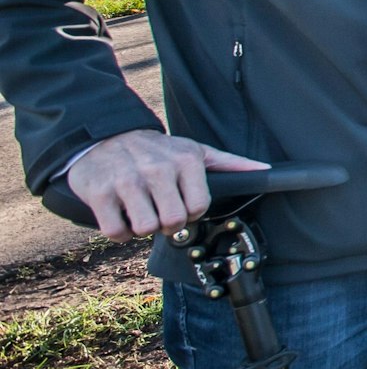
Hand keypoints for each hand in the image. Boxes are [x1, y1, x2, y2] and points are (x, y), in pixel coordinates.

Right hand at [67, 129, 268, 240]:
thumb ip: (230, 164)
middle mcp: (157, 169)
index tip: (180, 204)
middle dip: (167, 222)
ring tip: (140, 210)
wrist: (105, 137)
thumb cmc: (157, 150)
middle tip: (159, 209)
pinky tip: (121, 214)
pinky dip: (119, 231)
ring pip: (146, 228)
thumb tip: (265, 170)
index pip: (199, 208)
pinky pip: (116, 231)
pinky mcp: (99, 192)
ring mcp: (126, 180)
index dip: (190, 213)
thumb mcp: (195, 150)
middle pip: (174, 221)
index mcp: (185, 160)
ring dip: (143, 227)